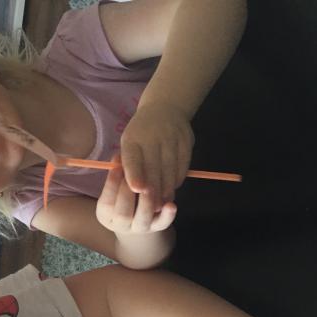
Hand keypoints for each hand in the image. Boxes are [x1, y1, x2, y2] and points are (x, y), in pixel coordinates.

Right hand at [96, 155, 176, 234]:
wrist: (137, 217)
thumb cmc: (123, 195)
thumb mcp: (116, 186)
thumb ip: (118, 174)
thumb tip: (120, 156)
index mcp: (106, 214)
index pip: (106, 203)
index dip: (111, 185)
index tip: (117, 167)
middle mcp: (121, 224)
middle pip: (122, 214)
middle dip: (127, 193)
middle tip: (134, 175)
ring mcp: (140, 227)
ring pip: (142, 219)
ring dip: (145, 202)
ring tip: (149, 187)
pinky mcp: (157, 226)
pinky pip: (162, 224)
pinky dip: (167, 215)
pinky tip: (171, 205)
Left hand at [119, 102, 193, 219]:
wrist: (164, 107)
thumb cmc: (140, 133)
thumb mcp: (129, 144)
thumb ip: (130, 165)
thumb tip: (133, 191)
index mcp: (132, 138)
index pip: (133, 158)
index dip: (135, 174)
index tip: (137, 190)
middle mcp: (152, 135)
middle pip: (154, 167)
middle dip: (154, 190)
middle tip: (152, 208)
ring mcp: (171, 136)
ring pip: (170, 168)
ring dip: (167, 188)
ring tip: (163, 203)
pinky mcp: (186, 140)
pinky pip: (183, 164)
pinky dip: (177, 179)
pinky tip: (173, 188)